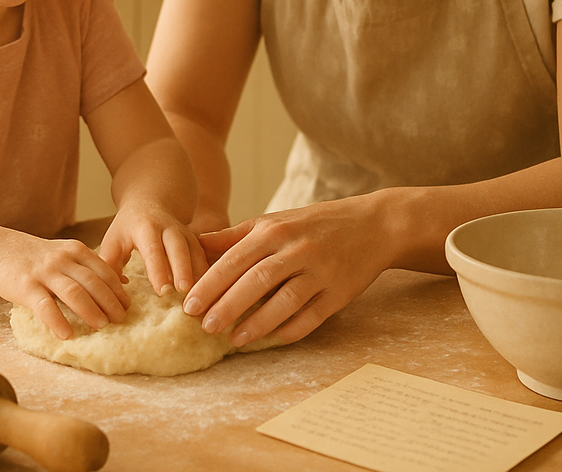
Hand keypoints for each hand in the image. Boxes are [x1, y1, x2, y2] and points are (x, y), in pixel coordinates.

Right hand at [0, 230, 130, 339]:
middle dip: (110, 302)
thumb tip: (122, 281)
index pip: (103, 270)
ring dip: (90, 311)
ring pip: (74, 293)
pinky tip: (67, 334)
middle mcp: (63, 259)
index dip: (117, 289)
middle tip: (121, 319)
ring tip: (102, 326)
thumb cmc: (36, 257)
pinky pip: (45, 306)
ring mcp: (45, 272)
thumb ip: (90, 266)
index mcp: (76, 250)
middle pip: (93, 282)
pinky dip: (58, 321)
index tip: (128, 306)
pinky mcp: (26, 287)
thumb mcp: (66, 253)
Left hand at [100, 201, 208, 296]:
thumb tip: (118, 289)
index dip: (157, 270)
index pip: (152, 249)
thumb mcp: (112, 240)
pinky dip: (208, 272)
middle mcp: (168, 227)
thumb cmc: (128, 227)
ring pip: (196, 251)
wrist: (150, 201)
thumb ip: (110, 264)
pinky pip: (204, 255)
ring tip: (201, 296)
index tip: (161, 291)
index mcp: (146, 227)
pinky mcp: (195, 240)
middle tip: (184, 290)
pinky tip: (210, 291)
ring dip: (199, 273)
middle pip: (178, 247)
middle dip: (183, 268)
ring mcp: (185, 232)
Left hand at [181, 197, 390, 345]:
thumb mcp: (274, 221)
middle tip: (204, 327)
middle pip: (256, 281)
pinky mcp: (339, 292)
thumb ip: (235, 236)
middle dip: (227, 306)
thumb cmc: (313, 224)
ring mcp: (320, 271)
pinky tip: (271, 340)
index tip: (189, 305)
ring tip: (233, 340)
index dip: (210, 284)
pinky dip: (290, 330)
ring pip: (284, 300)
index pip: (235, 259)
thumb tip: (197, 245)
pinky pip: (311, 316)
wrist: (372, 225)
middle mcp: (296, 249)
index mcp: (274, 230)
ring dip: (257, 323)